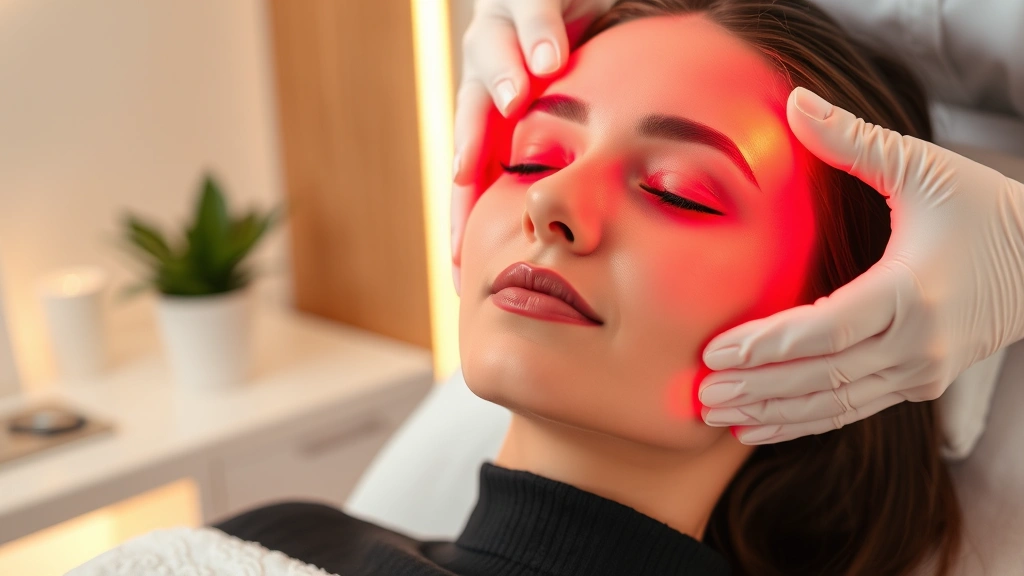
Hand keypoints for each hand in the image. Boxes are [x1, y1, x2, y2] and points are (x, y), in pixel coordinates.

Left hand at [451, 0, 613, 294]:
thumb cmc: (601, 71)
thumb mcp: (584, 128)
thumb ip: (576, 177)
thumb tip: (584, 254)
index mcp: (499, 119)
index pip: (476, 175)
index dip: (465, 218)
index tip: (460, 269)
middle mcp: (491, 73)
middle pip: (469, 117)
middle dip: (469, 149)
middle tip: (467, 178)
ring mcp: (505, 29)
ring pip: (491, 53)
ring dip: (504, 77)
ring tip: (520, 96)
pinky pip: (534, 8)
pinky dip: (539, 32)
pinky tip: (550, 57)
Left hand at [699, 87, 1023, 444]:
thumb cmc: (980, 207)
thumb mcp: (922, 167)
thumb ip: (854, 140)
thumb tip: (795, 101)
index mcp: (912, 292)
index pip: (825, 331)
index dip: (767, 346)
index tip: (715, 351)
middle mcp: (918, 344)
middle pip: (823, 378)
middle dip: (757, 389)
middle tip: (702, 396)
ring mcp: (921, 372)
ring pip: (835, 404)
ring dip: (774, 413)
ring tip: (719, 416)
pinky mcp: (919, 384)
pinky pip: (852, 410)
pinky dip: (805, 421)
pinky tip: (762, 424)